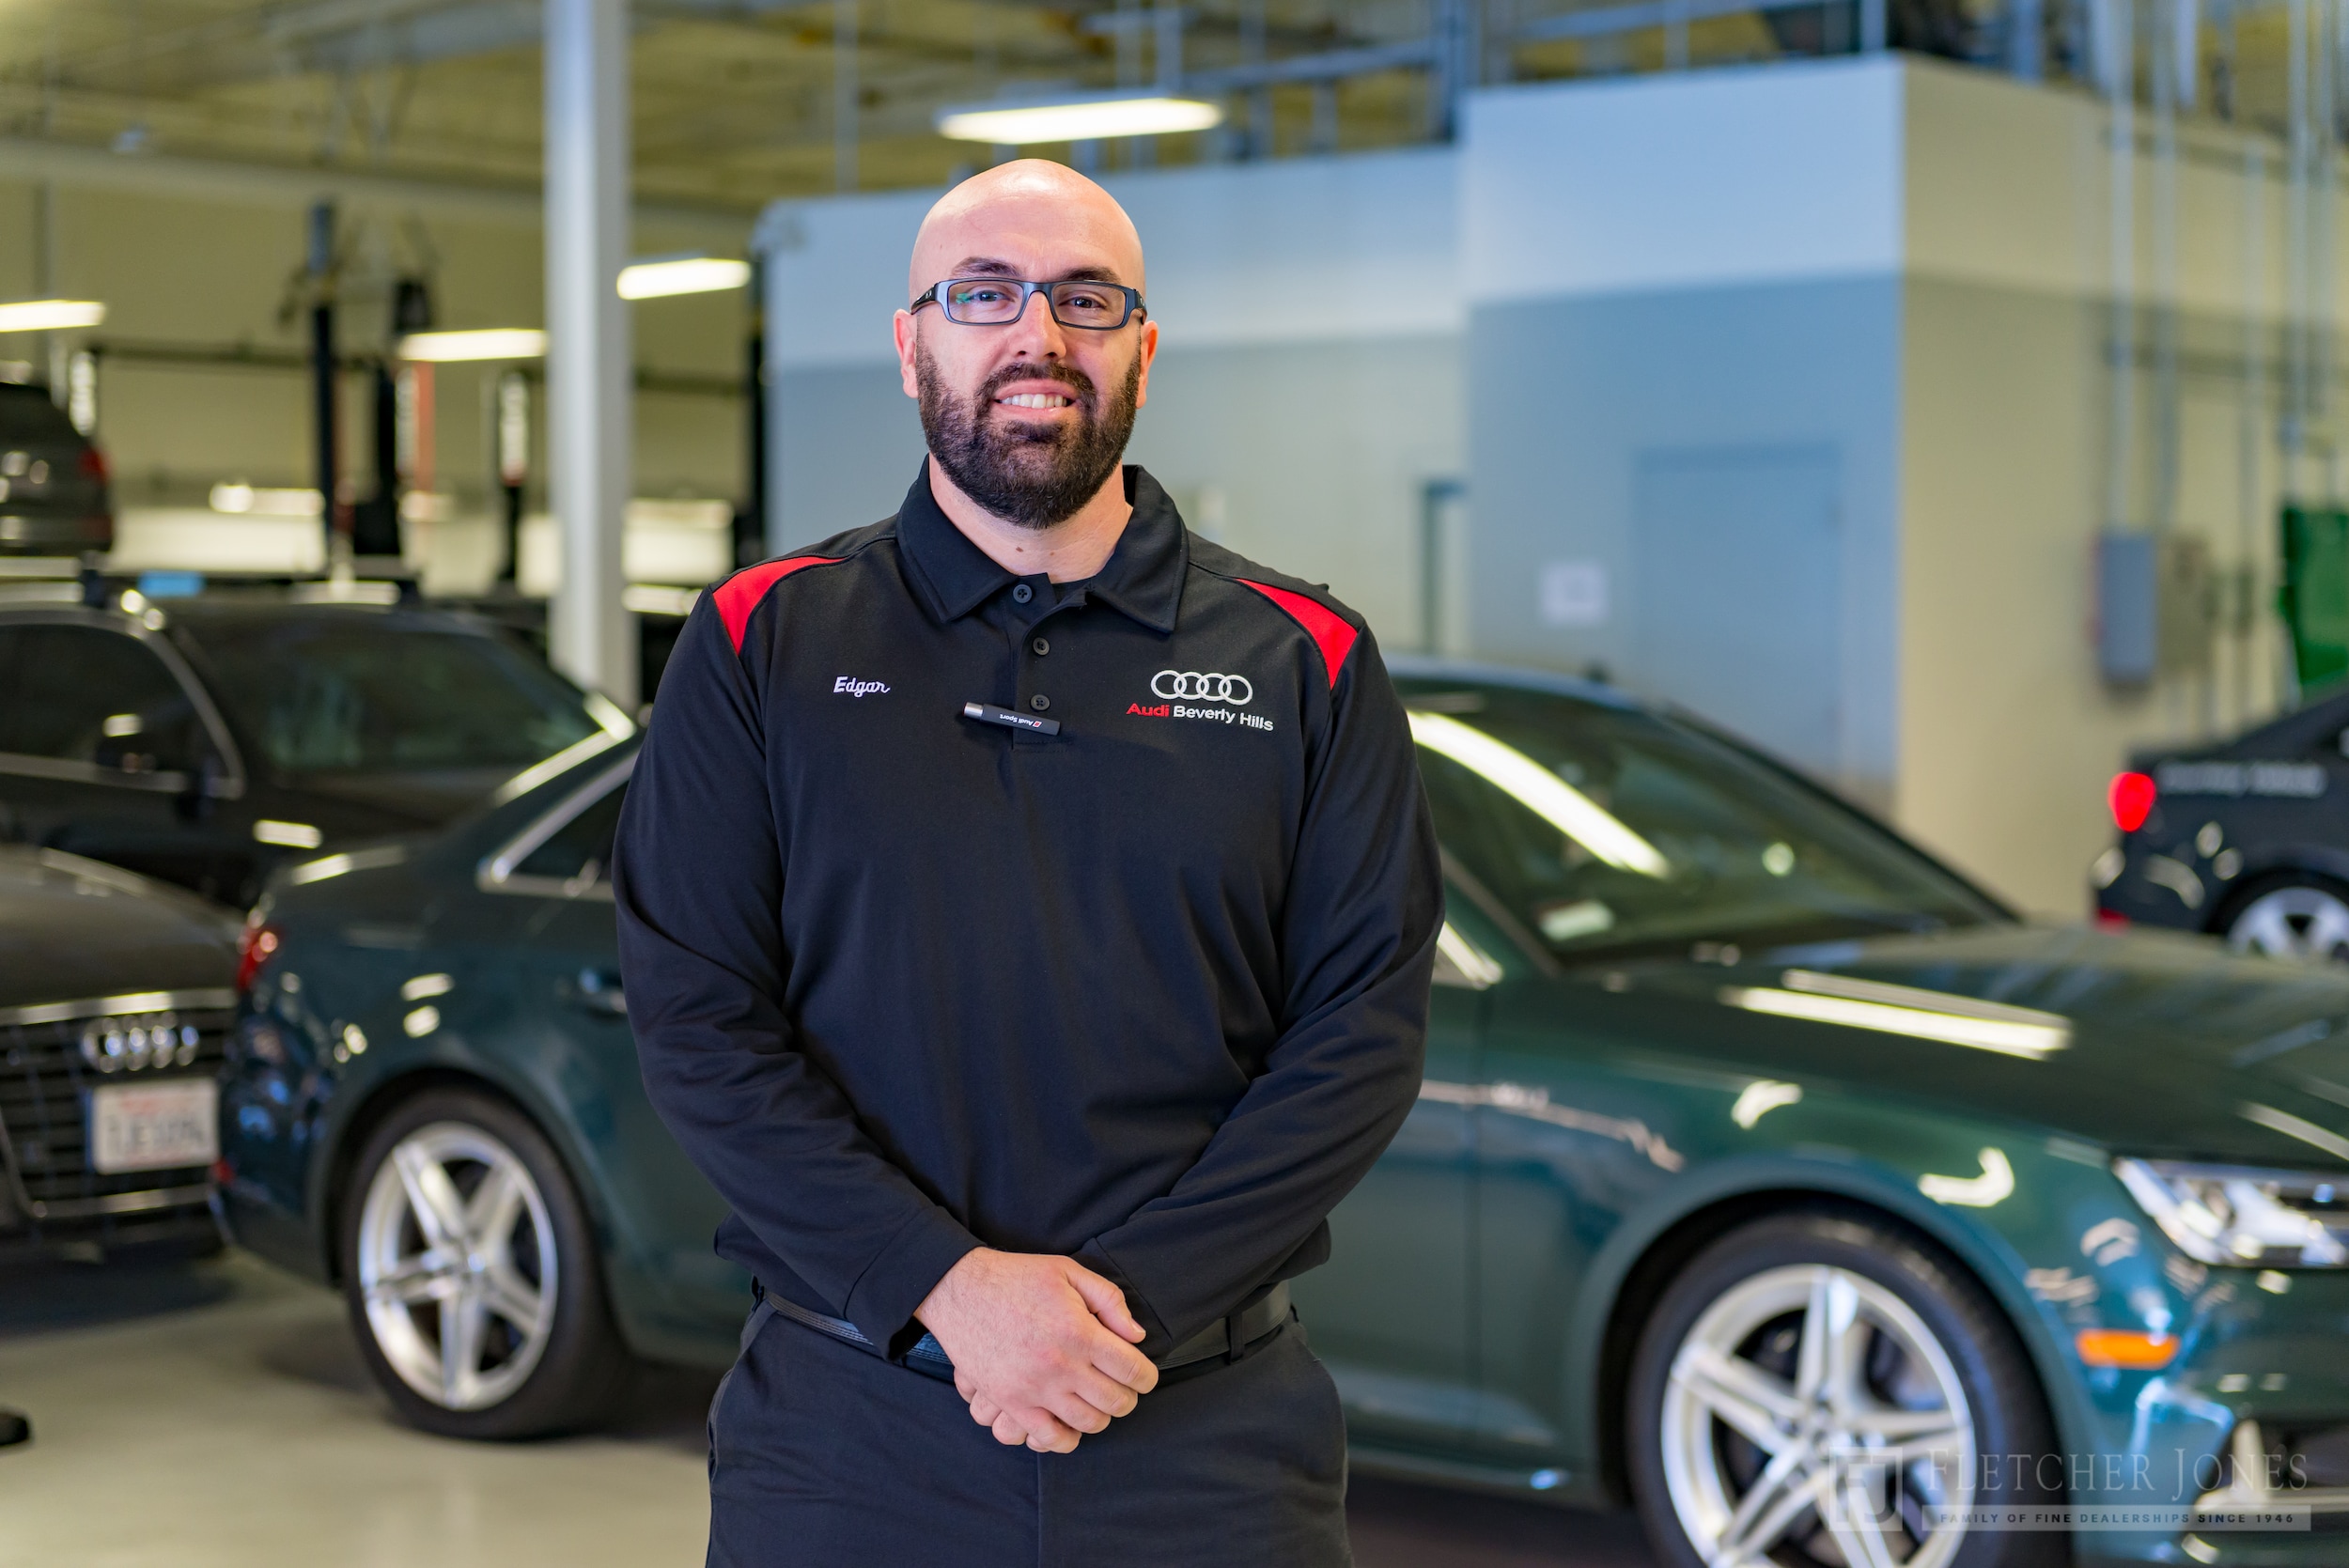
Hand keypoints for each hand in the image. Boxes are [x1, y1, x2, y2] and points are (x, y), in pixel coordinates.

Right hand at [915, 1249, 1157, 1452]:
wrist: (959, 1289)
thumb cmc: (1017, 1277)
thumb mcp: (1068, 1271)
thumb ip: (1109, 1300)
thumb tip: (1136, 1336)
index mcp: (1079, 1332)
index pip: (1133, 1370)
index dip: (1147, 1377)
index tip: (1144, 1376)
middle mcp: (1061, 1365)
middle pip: (1116, 1402)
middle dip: (1128, 1398)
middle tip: (1122, 1388)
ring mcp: (1034, 1388)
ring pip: (1088, 1423)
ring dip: (1101, 1416)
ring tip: (1096, 1401)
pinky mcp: (1011, 1402)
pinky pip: (1050, 1438)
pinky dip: (1067, 1438)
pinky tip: (1069, 1422)